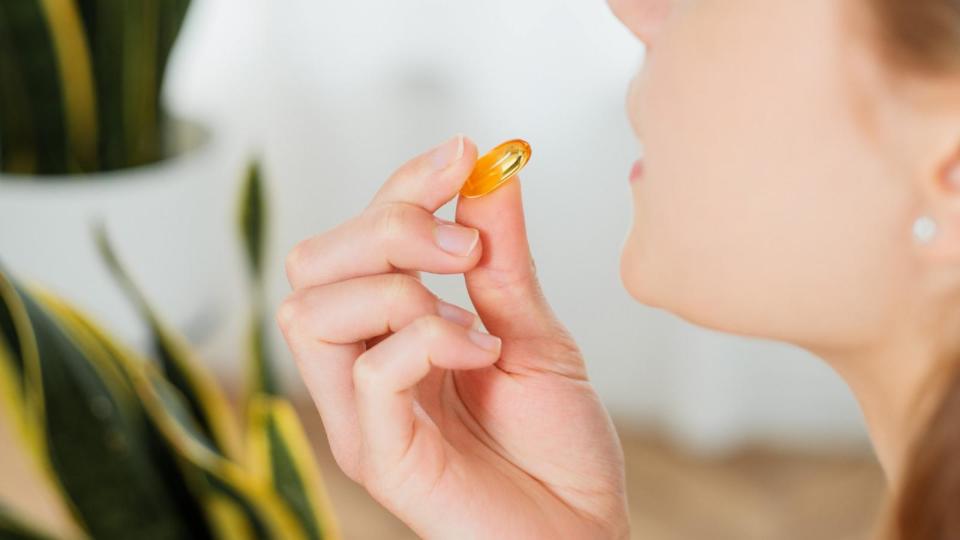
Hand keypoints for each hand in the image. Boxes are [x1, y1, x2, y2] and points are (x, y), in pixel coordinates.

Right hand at [278, 134, 629, 538]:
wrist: (585, 531)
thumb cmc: (558, 444)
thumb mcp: (535, 332)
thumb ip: (503, 258)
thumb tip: (491, 170)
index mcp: (390, 333)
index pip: (356, 239)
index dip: (401, 187)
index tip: (463, 156)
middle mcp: (361, 368)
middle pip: (310, 264)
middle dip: (386, 228)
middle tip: (466, 246)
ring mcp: (362, 415)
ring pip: (311, 311)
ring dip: (398, 287)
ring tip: (474, 317)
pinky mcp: (378, 456)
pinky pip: (369, 371)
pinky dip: (427, 340)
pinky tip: (481, 354)